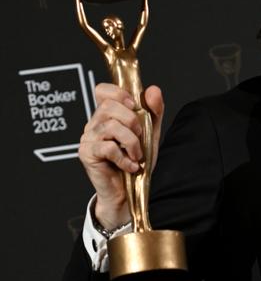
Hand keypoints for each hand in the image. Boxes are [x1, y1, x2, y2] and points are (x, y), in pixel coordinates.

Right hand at [78, 83, 163, 229]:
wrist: (130, 190)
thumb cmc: (137, 159)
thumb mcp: (150, 132)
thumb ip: (153, 111)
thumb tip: (153, 90)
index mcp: (108, 114)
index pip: (102, 90)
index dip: (118, 92)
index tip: (134, 105)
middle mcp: (94, 123)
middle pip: (108, 106)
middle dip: (132, 121)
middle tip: (140, 137)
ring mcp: (88, 138)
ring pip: (110, 127)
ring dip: (132, 142)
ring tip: (137, 155)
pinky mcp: (87, 154)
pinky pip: (107, 147)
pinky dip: (124, 158)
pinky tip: (130, 165)